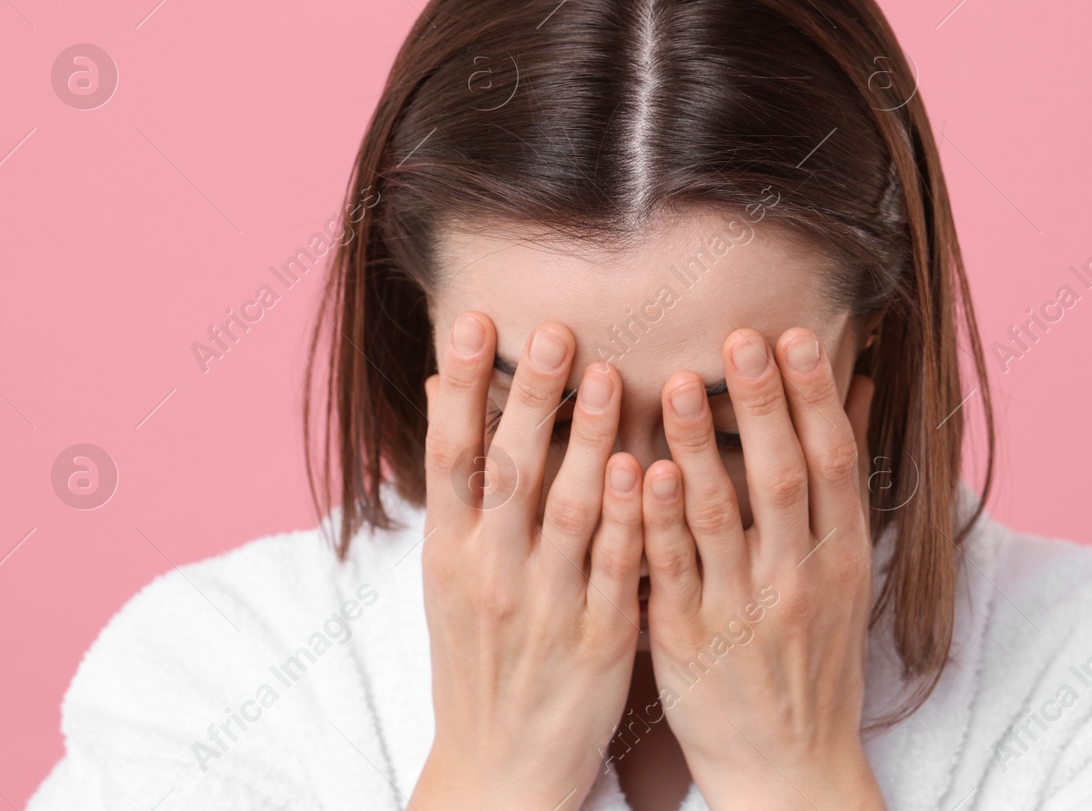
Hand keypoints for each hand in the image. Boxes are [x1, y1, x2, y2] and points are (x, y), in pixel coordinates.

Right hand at [409, 312, 642, 810]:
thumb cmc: (479, 656)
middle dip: (529, 397)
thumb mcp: (448, 574)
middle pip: (508, 471)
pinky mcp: (597, 640)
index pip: (450, 457)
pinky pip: (614, 570)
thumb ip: (458, 485)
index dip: (463, 388)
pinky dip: (626, 518)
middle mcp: (488, 574)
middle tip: (554, 329)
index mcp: (449, 554)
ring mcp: (543, 607)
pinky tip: (643, 469)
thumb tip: (449, 387)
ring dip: (585, 441)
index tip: (476, 323)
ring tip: (607, 375)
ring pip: (564, 512)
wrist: (501, 766)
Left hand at [640, 326, 884, 810]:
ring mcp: (742, 609)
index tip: (796, 336)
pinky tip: (643, 470)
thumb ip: (842, 480)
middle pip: (783, 476)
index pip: (835, 461)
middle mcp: (799, 578)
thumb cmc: (814, 657)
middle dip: (763, 403)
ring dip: (701, 447)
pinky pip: (671, 570)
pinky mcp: (689, 639)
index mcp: (841, 556)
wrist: (788, 766)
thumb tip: (861, 387)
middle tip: (740, 337)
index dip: (816, 396)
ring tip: (680, 383)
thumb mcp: (847, 572)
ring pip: (721, 515)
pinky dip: (658, 519)